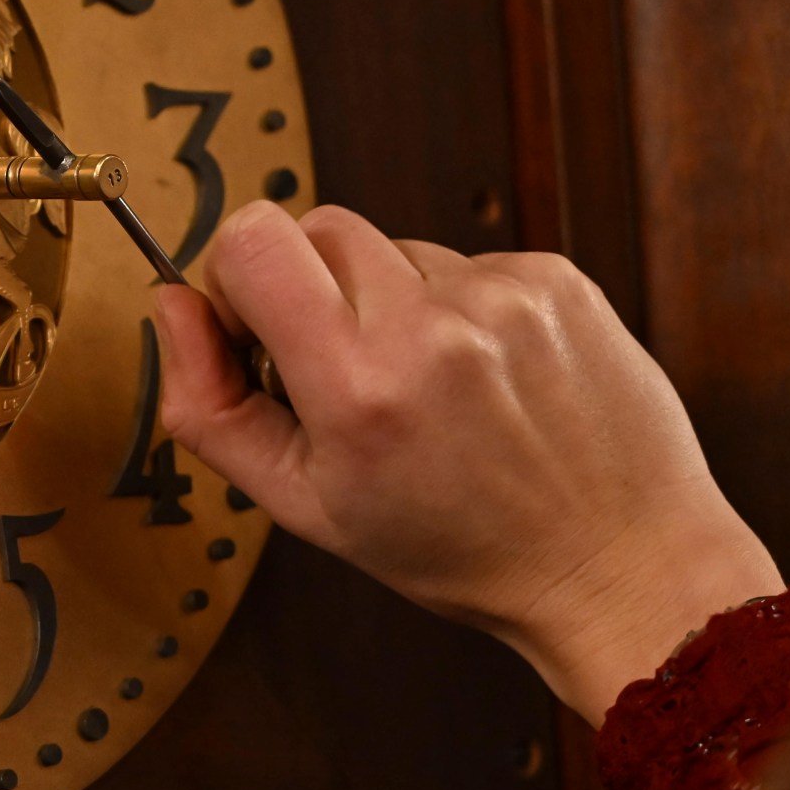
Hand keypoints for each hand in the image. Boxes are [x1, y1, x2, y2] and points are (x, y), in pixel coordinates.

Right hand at [153, 203, 784, 723]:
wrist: (618, 563)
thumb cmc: (458, 548)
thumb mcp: (304, 507)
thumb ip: (209, 406)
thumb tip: (172, 304)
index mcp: (358, 387)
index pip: (252, 238)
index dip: (238, 278)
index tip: (261, 335)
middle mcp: (432, 326)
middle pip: (316, 226)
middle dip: (311, 288)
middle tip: (345, 372)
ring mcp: (503, 295)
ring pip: (394, 247)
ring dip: (392, 303)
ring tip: (433, 391)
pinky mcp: (555, 278)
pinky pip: (465, 262)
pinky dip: (459, 310)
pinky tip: (485, 381)